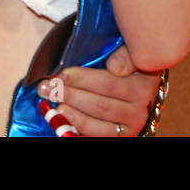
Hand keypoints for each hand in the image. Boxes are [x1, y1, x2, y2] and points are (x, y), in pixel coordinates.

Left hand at [38, 44, 163, 136]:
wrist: (142, 93)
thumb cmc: (130, 68)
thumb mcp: (131, 53)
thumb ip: (125, 54)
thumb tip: (114, 66)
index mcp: (143, 84)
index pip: (108, 83)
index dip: (81, 78)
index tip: (61, 73)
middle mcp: (140, 109)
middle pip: (99, 104)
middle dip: (69, 94)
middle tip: (46, 87)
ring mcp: (131, 126)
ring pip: (97, 123)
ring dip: (70, 113)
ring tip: (52, 102)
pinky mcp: (123, 136)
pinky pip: (97, 135)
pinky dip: (78, 127)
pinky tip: (63, 118)